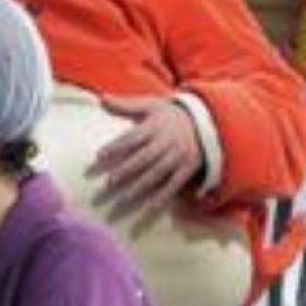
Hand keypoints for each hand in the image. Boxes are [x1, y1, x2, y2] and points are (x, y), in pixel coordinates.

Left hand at [88, 95, 207, 215]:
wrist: (205, 121)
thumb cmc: (171, 114)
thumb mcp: (151, 105)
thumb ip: (126, 105)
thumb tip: (101, 99)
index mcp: (156, 125)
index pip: (133, 137)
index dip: (116, 146)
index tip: (99, 155)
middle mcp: (167, 141)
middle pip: (145, 157)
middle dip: (127, 170)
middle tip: (110, 181)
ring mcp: (179, 155)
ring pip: (158, 172)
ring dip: (141, 185)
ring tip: (124, 197)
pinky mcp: (188, 167)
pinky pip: (176, 183)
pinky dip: (164, 195)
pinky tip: (150, 206)